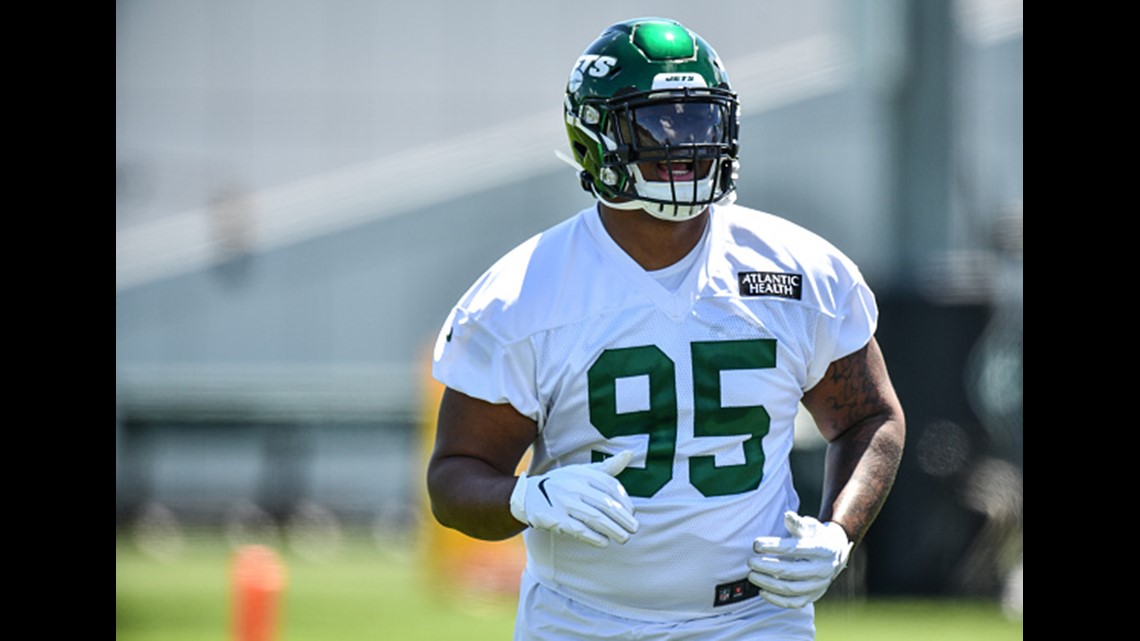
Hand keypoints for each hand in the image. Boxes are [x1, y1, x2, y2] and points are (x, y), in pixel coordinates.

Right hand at [509, 450, 638, 547]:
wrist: (527, 495)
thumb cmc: (562, 483)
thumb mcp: (582, 471)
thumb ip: (606, 468)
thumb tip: (628, 454)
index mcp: (582, 474)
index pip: (610, 486)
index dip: (624, 501)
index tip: (633, 513)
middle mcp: (574, 486)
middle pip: (605, 503)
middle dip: (623, 518)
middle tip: (634, 528)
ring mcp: (564, 503)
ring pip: (594, 517)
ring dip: (613, 529)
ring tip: (624, 538)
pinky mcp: (556, 519)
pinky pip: (578, 529)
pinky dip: (593, 537)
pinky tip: (604, 542)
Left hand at [747, 511, 852, 608]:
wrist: (835, 554)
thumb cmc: (817, 537)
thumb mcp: (811, 526)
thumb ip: (798, 523)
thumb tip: (787, 515)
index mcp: (822, 550)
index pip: (794, 549)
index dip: (773, 547)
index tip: (755, 545)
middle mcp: (822, 570)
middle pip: (790, 571)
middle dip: (766, 567)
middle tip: (749, 561)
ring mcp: (818, 585)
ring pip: (790, 589)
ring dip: (767, 583)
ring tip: (751, 575)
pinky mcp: (813, 597)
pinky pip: (793, 603)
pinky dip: (776, 600)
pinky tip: (762, 591)